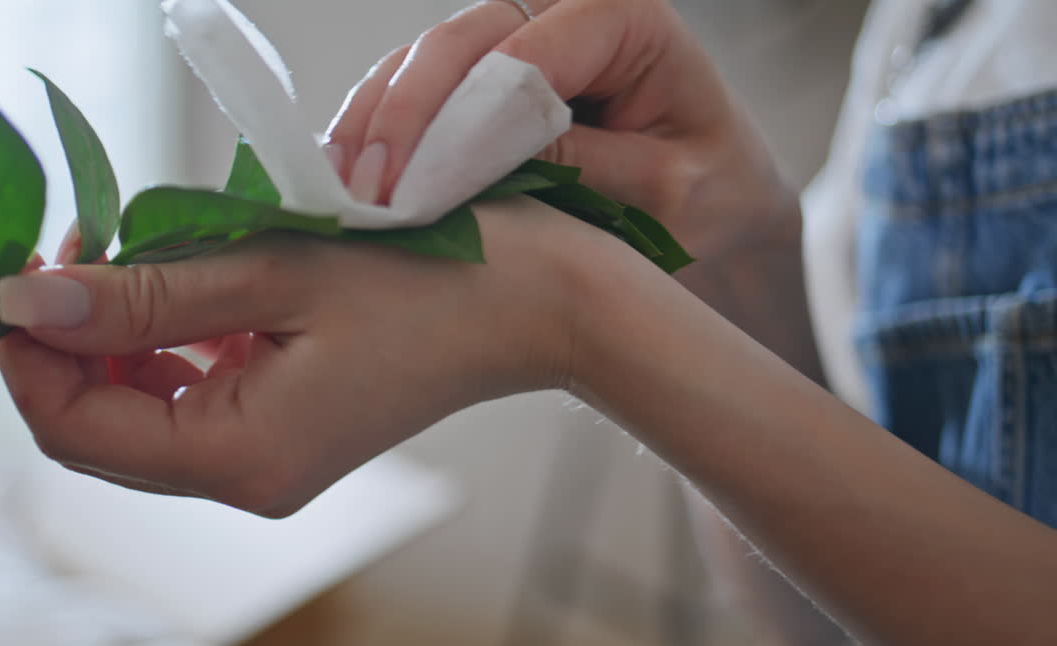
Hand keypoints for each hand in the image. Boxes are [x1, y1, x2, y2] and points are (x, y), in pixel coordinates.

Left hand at [0, 198, 609, 515]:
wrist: (536, 303)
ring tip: (133, 252)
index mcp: (241, 458)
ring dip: (116, 336)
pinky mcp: (284, 429)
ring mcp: (267, 459)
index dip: (28, 358)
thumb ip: (145, 295)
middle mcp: (246, 478)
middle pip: (100, 430)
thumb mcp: (276, 272)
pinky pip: (190, 397)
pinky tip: (186, 282)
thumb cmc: (430, 280)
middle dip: (69, 342)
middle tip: (79, 245)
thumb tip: (26, 306)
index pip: (77, 433)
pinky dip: (167, 342)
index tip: (25, 268)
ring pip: (139, 413)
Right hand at [325, 0, 796, 261]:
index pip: (522, 56)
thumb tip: (486, 157)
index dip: (460, 120)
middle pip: (458, 45)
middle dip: (404, 118)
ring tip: (344, 192)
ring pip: (423, 62)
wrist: (716, 209)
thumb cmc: (710, 197)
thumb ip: (587, 166)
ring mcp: (516, 37)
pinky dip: (380, 132)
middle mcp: (560, 9)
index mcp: (622, 16)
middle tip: (367, 192)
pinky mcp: (483, 76)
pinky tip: (349, 176)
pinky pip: (418, 90)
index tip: (415, 188)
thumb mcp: (666, 190)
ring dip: (377, 125)